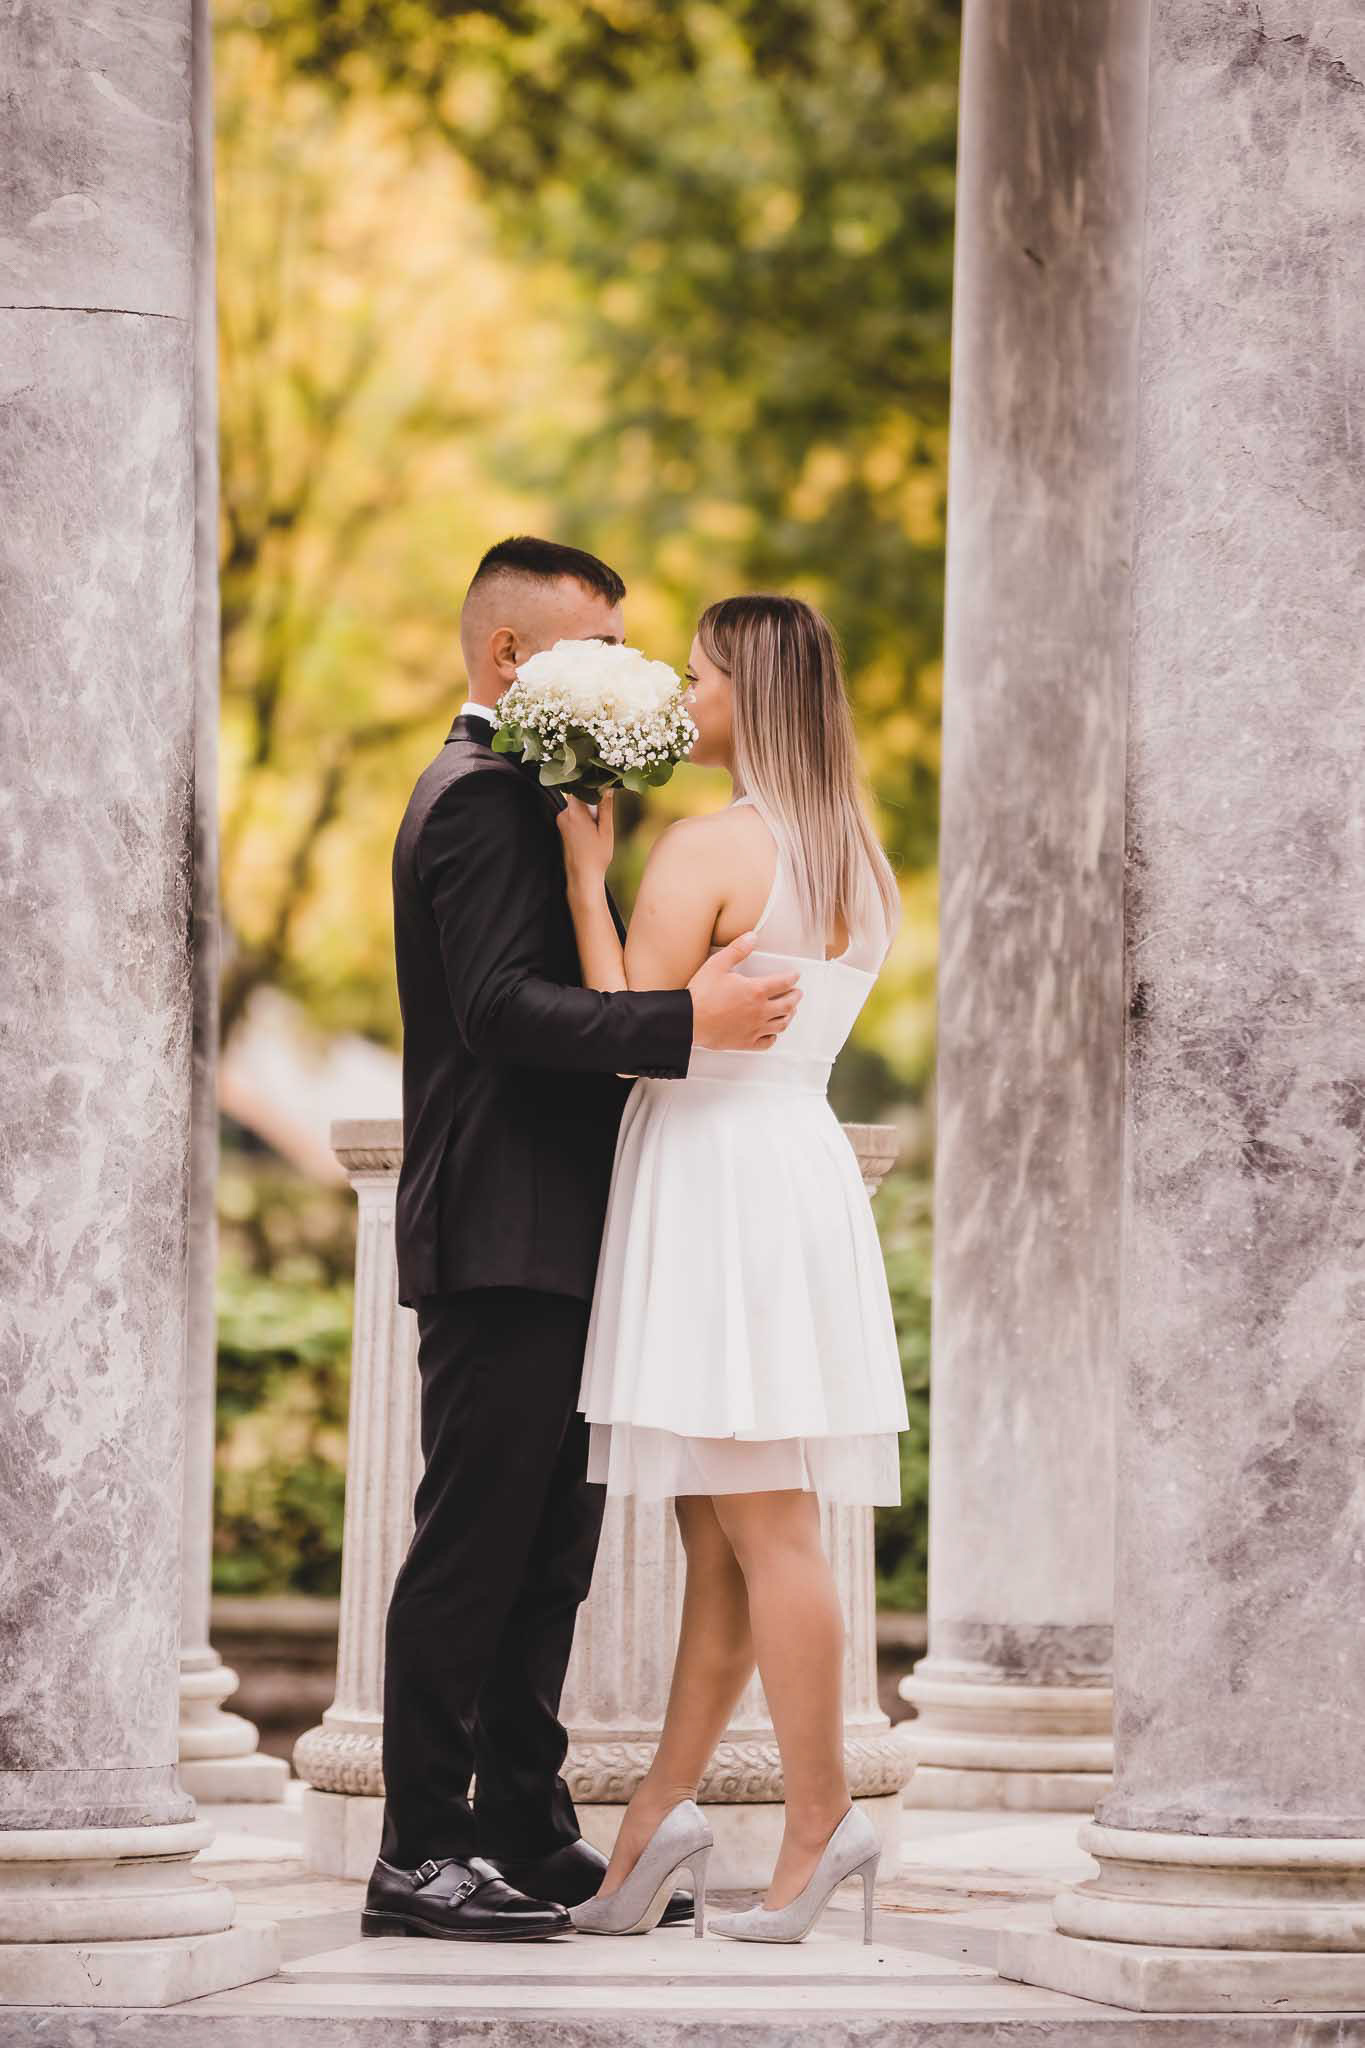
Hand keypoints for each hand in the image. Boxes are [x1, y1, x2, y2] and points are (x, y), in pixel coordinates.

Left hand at [556, 791, 614, 885]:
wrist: (583, 876)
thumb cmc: (596, 856)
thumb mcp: (606, 830)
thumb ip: (606, 807)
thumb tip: (607, 788)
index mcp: (574, 813)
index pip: (579, 788)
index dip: (591, 787)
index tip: (602, 792)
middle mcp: (564, 815)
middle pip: (579, 797)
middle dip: (592, 803)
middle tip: (601, 819)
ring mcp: (561, 822)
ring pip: (578, 807)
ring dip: (589, 813)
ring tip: (596, 830)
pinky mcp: (562, 828)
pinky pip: (574, 816)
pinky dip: (584, 820)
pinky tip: (590, 834)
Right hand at [687, 932, 802, 1050]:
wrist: (689, 1021)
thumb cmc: (701, 995)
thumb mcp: (718, 964)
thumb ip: (737, 950)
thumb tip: (751, 937)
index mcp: (756, 990)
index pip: (783, 982)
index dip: (792, 978)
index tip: (794, 976)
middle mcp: (760, 1011)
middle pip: (788, 1004)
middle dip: (795, 997)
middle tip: (797, 993)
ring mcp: (755, 1028)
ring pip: (781, 1024)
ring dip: (789, 1015)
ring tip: (790, 1011)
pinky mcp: (746, 1042)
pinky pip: (767, 1042)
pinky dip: (773, 1036)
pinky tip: (772, 1033)